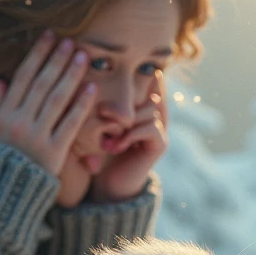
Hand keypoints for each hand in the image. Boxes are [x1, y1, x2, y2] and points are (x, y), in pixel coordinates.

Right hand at [0, 31, 95, 182]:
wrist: (3, 194)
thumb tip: (1, 81)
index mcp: (3, 113)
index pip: (23, 76)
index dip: (37, 54)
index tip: (49, 37)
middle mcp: (19, 121)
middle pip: (41, 84)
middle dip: (57, 60)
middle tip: (72, 41)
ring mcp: (37, 136)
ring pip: (56, 99)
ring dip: (71, 75)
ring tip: (83, 57)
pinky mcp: (53, 152)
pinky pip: (70, 125)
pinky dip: (81, 106)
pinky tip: (91, 89)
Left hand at [90, 71, 168, 203]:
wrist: (108, 184)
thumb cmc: (98, 153)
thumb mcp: (98, 125)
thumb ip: (105, 107)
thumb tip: (95, 80)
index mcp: (143, 114)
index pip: (153, 90)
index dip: (152, 80)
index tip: (147, 69)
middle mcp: (156, 120)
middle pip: (149, 97)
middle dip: (126, 103)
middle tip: (103, 112)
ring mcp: (160, 133)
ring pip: (148, 111)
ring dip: (125, 122)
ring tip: (106, 136)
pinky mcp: (160, 146)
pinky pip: (150, 127)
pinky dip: (130, 134)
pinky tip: (115, 146)